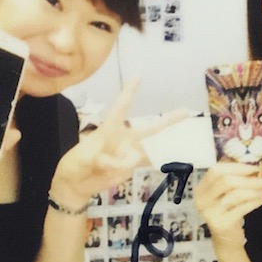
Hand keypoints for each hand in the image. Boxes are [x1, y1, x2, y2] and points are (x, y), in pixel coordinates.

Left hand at [49, 79, 186, 209]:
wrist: (76, 185)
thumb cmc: (75, 165)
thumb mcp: (83, 159)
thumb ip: (102, 159)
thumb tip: (121, 162)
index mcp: (108, 130)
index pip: (120, 108)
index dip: (129, 92)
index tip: (138, 76)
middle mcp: (122, 139)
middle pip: (149, 129)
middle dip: (168, 120)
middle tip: (187, 111)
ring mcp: (129, 153)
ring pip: (144, 152)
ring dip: (124, 163)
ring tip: (105, 170)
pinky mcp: (131, 167)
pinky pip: (144, 165)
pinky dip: (149, 165)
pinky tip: (135, 167)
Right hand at [194, 160, 261, 245]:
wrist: (225, 239)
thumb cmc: (228, 211)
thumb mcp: (226, 193)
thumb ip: (233, 178)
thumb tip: (252, 162)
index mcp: (201, 188)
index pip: (216, 170)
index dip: (236, 166)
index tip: (254, 166)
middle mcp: (202, 199)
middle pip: (225, 181)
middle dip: (249, 178)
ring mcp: (210, 212)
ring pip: (236, 194)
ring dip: (256, 188)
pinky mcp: (222, 223)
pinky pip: (243, 208)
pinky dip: (256, 200)